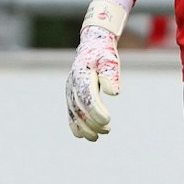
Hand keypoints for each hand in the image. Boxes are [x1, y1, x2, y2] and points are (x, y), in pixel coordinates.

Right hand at [66, 0, 126, 140]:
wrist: (92, 47)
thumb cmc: (103, 54)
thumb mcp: (110, 60)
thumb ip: (111, 75)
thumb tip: (114, 93)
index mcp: (81, 74)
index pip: (87, 96)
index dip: (96, 110)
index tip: (107, 120)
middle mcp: (72, 84)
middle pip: (79, 108)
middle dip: (93, 122)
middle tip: (108, 130)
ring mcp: (69, 91)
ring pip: (74, 114)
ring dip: (86, 127)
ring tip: (99, 136)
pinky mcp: (70, 96)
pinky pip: (70, 114)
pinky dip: (76, 126)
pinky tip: (86, 136)